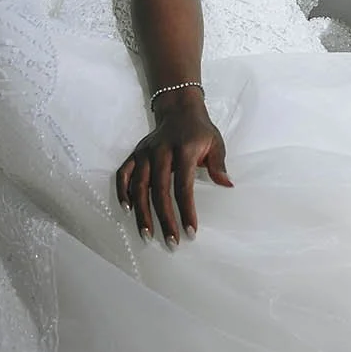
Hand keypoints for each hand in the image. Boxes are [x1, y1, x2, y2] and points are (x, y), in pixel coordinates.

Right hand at [119, 91, 230, 246]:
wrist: (179, 109)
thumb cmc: (200, 131)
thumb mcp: (215, 143)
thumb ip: (219, 165)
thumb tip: (227, 185)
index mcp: (183, 150)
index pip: (183, 185)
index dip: (186, 210)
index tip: (191, 232)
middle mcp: (160, 151)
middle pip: (159, 190)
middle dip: (164, 219)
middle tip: (171, 242)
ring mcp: (145, 153)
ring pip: (139, 186)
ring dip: (142, 212)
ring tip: (147, 235)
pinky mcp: (135, 154)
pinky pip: (124, 174)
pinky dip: (123, 192)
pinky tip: (127, 210)